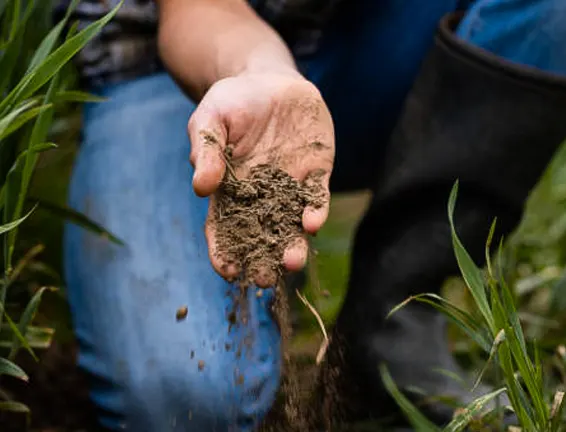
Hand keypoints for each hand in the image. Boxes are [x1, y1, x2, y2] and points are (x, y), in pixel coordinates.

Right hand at [187, 68, 333, 286]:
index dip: (224, 252)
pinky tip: (311, 223)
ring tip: (292, 261)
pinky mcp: (317, 172)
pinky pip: (317, 197)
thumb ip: (206, 150)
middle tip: (266, 279)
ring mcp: (292, 186)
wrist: (271, 80)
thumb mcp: (211, 119)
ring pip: (293, 224)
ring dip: (293, 245)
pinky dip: (315, 211)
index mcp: (231, 190)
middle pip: (263, 236)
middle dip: (264, 259)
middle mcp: (263, 196)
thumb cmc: (233, 102)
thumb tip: (201, 187)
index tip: (227, 271)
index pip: (225, 229)